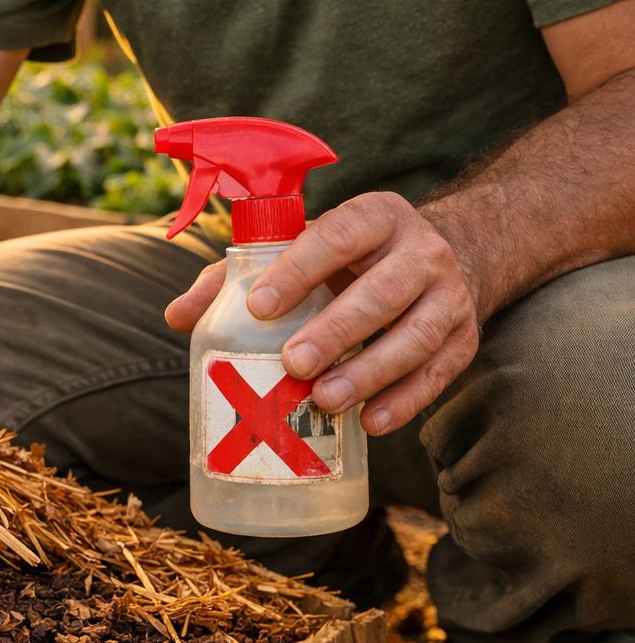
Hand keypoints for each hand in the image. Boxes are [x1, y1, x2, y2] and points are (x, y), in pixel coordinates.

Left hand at [165, 192, 479, 434]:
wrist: (443, 258)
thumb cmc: (346, 260)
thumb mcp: (300, 250)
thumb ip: (237, 278)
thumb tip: (177, 317)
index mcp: (374, 218)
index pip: (337, 235)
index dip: (299, 269)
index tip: (260, 307)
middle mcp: (420, 251)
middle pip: (384, 291)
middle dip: (338, 329)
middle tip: (292, 363)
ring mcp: (450, 295)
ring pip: (418, 335)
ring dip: (372, 372)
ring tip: (326, 400)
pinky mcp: (464, 338)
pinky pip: (439, 373)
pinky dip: (407, 400)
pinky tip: (371, 423)